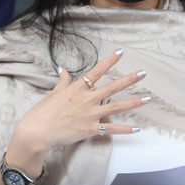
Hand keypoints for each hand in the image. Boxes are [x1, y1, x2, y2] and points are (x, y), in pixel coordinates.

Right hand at [7, 49, 148, 169]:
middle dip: (129, 79)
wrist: (36, 132)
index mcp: (77, 88)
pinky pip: (110, 129)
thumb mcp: (53, 93)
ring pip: (116, 107)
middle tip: (143, 73)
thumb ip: (62, 82)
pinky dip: (124, 130)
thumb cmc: (42, 112)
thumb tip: (63, 69)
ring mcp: (90, 114)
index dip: (109, 61)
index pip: (96, 71)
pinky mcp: (90, 129)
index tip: (121, 52)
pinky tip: (137, 129)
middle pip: (112, 87)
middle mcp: (86, 99)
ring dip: (133, 102)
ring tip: (147, 99)